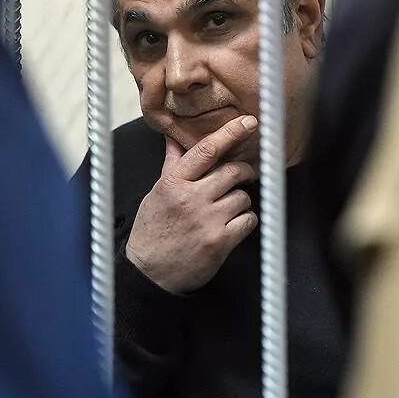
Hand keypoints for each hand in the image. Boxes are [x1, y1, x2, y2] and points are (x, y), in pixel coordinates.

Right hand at [126, 115, 259, 293]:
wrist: (150, 273)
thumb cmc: (153, 231)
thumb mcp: (157, 193)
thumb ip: (172, 165)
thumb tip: (175, 137)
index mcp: (174, 182)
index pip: (206, 149)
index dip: (231, 133)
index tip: (248, 123)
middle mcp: (190, 198)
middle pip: (233, 171)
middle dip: (244, 172)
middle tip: (243, 176)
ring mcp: (206, 220)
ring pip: (243, 197)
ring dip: (241, 201)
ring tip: (226, 210)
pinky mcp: (220, 241)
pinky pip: (248, 220)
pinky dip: (246, 222)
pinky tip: (232, 226)